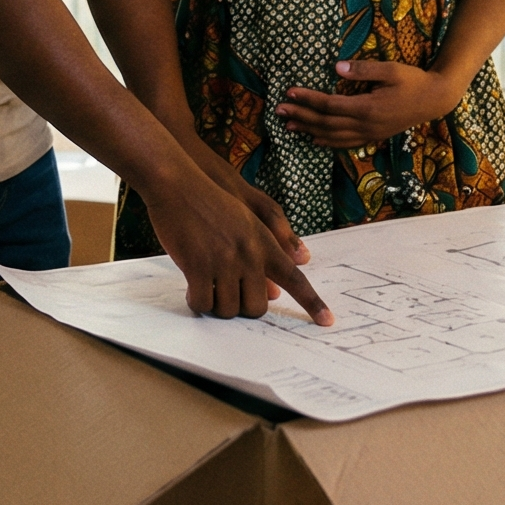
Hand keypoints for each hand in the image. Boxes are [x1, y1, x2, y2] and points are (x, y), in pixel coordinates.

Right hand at [144, 165, 333, 324]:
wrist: (177, 183)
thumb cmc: (209, 202)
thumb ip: (267, 249)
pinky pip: (202, 303)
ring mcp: (224, 261)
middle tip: (228, 294)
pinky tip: (192, 291)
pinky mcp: (198, 267)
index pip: (295, 278)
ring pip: (228, 309)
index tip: (327, 321)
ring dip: (216, 305)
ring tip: (206, 287)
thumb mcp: (246, 219)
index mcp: (264, 242)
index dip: (311, 302)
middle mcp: (249, 254)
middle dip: (242, 308)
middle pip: (257, 306)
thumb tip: (283, 283)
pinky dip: (197, 302)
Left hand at [278, 59, 466, 149]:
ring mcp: (370, 133)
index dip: (307, 99)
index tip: (289, 92)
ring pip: (333, 136)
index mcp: (367, 108)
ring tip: (289, 125)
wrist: (435, 99)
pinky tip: (315, 139)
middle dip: (301, 116)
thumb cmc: (413, 80)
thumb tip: (337, 67)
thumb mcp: (390, 69)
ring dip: (309, 130)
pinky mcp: (374, 136)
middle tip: (278, 110)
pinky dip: (327, 142)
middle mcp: (365, 124)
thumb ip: (363, 70)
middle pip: (326, 123)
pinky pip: (346, 143)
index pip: (329, 105)